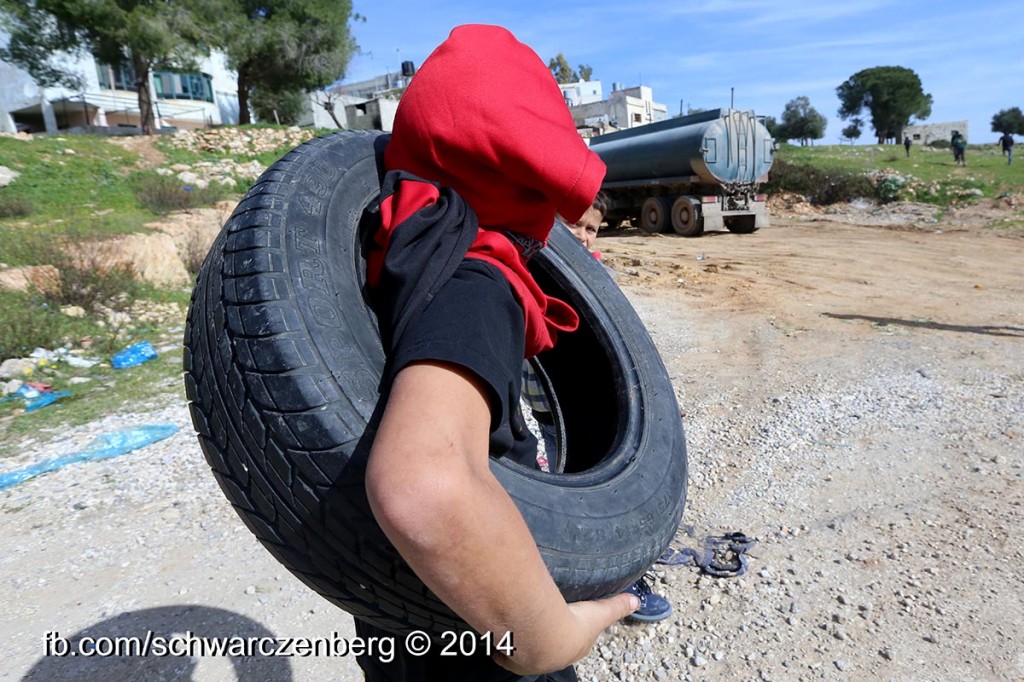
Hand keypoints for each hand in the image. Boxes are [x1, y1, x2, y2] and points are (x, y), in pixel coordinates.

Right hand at [493, 592, 638, 673]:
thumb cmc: (573, 625)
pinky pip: (505, 655)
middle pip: (550, 648)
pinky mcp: (512, 658)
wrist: (544, 638)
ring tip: (518, 631)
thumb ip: (617, 606)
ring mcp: (531, 661)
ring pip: (526, 654)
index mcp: (574, 649)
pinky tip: (501, 642)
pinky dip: (503, 650)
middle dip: (546, 639)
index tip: (565, 624)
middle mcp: (553, 658)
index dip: (571, 633)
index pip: (575, 643)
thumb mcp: (601, 613)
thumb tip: (636, 601)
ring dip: (522, 646)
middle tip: (539, 624)